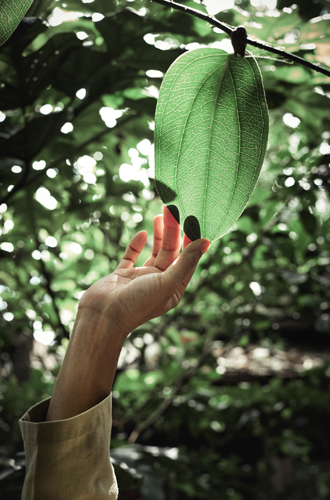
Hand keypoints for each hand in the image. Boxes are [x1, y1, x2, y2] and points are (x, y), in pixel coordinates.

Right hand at [78, 206, 209, 337]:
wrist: (103, 316)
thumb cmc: (137, 304)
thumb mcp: (167, 283)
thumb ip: (186, 262)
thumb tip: (206, 242)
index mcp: (173, 288)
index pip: (188, 260)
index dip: (191, 240)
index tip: (193, 220)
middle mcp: (159, 282)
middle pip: (170, 252)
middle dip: (172, 231)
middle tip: (171, 209)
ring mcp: (140, 277)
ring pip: (154, 251)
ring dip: (158, 234)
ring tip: (160, 215)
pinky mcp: (122, 274)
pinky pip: (131, 256)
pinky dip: (136, 245)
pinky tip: (141, 233)